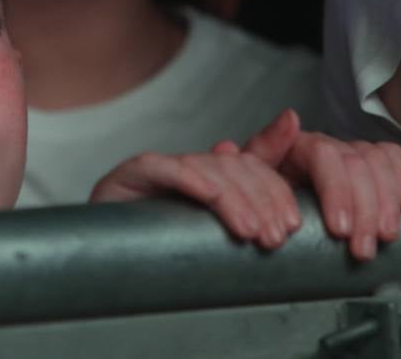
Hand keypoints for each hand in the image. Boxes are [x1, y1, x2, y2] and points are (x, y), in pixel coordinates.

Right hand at [89, 144, 303, 249]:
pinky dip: (189, 179)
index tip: (293, 225)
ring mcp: (159, 168)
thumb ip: (255, 193)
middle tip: (275, 236)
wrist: (107, 261)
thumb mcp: (218, 230)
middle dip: (260, 199)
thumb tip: (292, 139)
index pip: (250, 168)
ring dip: (233, 199)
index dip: (274, 192)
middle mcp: (186, 166)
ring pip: (204, 168)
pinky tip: (208, 196)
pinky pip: (163, 168)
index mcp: (208, 177)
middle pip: (232, 166)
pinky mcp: (132, 174)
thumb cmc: (161, 248)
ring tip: (249, 231)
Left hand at [242, 109, 400, 260]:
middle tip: (362, 250)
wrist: (270, 206)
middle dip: (365, 210)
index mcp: (298, 145)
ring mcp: (350, 152)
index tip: (340, 231)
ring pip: (378, 164)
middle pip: (356, 164)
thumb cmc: (260, 194)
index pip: (324, 156)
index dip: (337, 191)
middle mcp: (328, 146)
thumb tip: (291, 117)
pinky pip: (393, 158)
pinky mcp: (369, 164)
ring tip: (385, 238)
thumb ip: (265, 147)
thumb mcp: (252, 175)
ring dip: (386, 203)